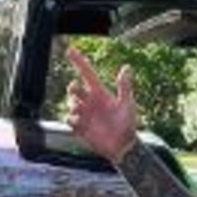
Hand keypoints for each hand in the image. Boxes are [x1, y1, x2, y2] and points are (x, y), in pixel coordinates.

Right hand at [65, 47, 137, 162]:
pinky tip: (80, 123)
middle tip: (76, 90)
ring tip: (83, 113)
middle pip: (74, 88)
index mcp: (100, 93)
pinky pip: (68, 119)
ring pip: (70, 103)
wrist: (122, 146)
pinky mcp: (79, 127)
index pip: (87, 73)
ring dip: (73, 105)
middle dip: (73, 88)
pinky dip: (71, 119)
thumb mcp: (127, 104)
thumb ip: (124, 87)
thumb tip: (126, 67)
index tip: (70, 50)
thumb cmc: (127, 124)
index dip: (79, 61)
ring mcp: (84, 114)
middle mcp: (90, 102)